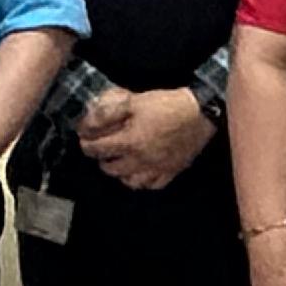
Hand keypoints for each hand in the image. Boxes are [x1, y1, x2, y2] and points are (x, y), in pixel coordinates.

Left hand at [81, 86, 215, 191]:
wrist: (201, 111)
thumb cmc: (166, 104)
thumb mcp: (134, 101)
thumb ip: (109, 112)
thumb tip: (88, 123)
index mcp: (129, 143)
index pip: (98, 149)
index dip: (87, 145)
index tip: (84, 141)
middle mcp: (140, 161)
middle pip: (111, 169)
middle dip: (102, 160)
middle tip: (102, 151)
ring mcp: (157, 169)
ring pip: (130, 182)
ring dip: (121, 174)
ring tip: (120, 163)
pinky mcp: (173, 171)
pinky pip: (153, 185)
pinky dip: (143, 181)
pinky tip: (141, 173)